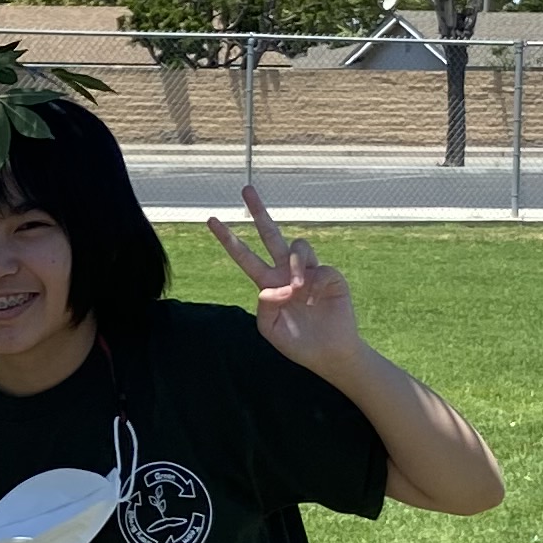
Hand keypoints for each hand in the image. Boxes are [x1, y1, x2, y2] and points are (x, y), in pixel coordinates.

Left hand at [207, 190, 362, 371]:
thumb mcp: (271, 331)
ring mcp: (309, 271)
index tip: (212, 220)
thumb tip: (271, 286)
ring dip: (294, 265)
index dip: (229, 240)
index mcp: (269, 284)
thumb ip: (263, 309)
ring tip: (297, 288)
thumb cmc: (298, 344)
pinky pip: (317, 265)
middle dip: (259, 211)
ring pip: (296, 245)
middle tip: (245, 189)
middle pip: (270, 234)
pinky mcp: (329, 275)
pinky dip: (311, 278)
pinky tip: (312, 296)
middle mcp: (287, 272)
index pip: (245, 257)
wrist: (329, 353)